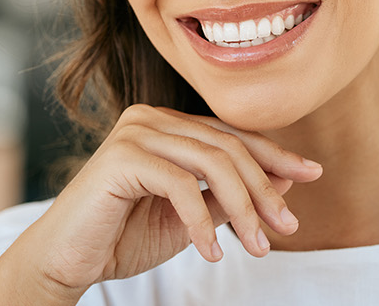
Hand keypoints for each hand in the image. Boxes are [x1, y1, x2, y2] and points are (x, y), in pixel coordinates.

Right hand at [0, 104, 323, 300]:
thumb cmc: (121, 238)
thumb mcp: (191, 218)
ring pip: (212, 163)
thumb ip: (229, 196)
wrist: (66, 261)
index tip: (312, 174)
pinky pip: (182, 185)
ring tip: (259, 246)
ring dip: (243, 208)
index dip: (275, 154)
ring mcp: (134, 132)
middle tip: (287, 228)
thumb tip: (286, 181)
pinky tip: (213, 252)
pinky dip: (203, 222)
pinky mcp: (121, 157)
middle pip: (228, 146)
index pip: (232, 134)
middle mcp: (150, 118)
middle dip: (264, 189)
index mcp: (166, 126)